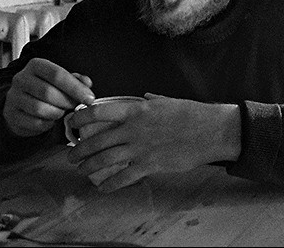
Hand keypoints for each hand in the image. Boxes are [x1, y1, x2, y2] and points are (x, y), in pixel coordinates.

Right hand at [3, 58, 94, 136]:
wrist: (22, 105)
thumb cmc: (47, 90)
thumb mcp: (62, 81)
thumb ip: (76, 80)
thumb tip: (87, 83)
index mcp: (36, 65)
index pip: (57, 74)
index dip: (76, 88)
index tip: (90, 99)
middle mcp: (21, 78)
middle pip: (48, 92)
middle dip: (67, 102)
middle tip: (75, 107)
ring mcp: (13, 97)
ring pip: (39, 108)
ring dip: (56, 113)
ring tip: (61, 112)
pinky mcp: (10, 114)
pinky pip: (33, 122)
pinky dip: (47, 124)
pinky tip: (51, 121)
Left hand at [66, 94, 241, 191]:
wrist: (211, 131)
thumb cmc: (192, 114)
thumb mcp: (169, 102)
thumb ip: (153, 101)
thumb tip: (147, 96)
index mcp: (137, 109)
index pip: (99, 112)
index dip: (81, 117)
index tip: (73, 122)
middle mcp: (133, 129)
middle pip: (96, 140)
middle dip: (79, 149)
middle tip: (72, 155)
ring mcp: (140, 148)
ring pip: (104, 160)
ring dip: (88, 166)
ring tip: (81, 170)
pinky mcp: (149, 165)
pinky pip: (122, 178)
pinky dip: (109, 184)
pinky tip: (102, 188)